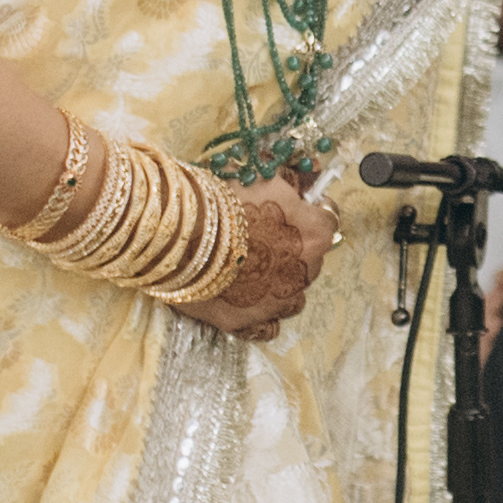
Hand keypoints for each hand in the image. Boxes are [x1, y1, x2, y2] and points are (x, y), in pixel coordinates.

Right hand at [183, 177, 335, 342]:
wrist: (176, 233)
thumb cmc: (223, 200)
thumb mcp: (265, 179)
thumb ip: (293, 186)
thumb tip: (305, 187)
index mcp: (315, 234)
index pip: (326, 222)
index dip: (308, 214)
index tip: (293, 210)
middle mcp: (306, 272)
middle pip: (310, 259)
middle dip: (292, 248)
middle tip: (261, 236)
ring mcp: (279, 301)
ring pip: (292, 293)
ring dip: (280, 281)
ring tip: (250, 267)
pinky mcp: (249, 322)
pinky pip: (267, 323)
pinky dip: (261, 309)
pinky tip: (244, 296)